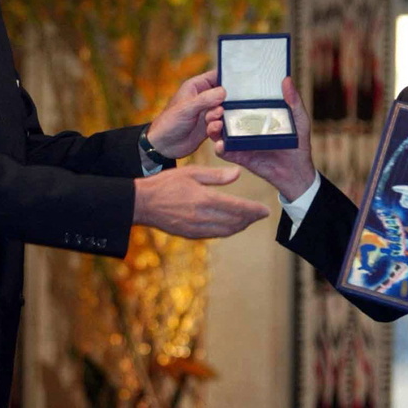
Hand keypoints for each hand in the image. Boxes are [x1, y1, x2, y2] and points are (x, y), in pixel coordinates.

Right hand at [133, 165, 269, 238]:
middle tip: (261, 215)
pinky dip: (226, 231)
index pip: (237, 207)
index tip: (266, 210)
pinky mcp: (189, 234)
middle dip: (250, 219)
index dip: (254, 210)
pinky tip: (230, 225)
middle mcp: (203, 217)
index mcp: (205, 200)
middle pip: (235, 222)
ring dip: (240, 226)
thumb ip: (216, 175)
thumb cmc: (165, 184)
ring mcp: (196, 228)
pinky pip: (214, 234)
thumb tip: (237, 173)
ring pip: (226, 231)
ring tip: (249, 220)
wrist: (142, 203)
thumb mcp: (191, 172)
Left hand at [147, 69, 223, 158]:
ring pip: (224, 110)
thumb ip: (205, 99)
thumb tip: (223, 92)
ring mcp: (208, 112)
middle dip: (227, 102)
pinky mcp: (211, 126)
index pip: (216, 76)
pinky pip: (222, 124)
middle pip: (225, 95)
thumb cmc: (170, 122)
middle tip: (222, 109)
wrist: (164, 146)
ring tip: (211, 122)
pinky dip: (219, 127)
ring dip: (221, 116)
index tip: (240, 84)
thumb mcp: (187, 108)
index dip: (228, 78)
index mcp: (197, 86)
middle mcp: (204, 98)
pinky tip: (212, 131)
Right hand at [206, 76, 316, 200]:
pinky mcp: (239, 156)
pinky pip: (224, 152)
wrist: (296, 171)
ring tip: (216, 124)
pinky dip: (219, 148)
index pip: (238, 101)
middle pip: (223, 115)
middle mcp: (245, 126)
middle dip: (214, 110)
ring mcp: (240, 141)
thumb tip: (287, 80)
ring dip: (213, 127)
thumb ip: (294, 102)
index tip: (221, 87)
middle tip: (217, 107)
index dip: (227, 95)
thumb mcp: (299, 120)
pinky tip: (221, 144)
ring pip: (219, 132)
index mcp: (256, 114)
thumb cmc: (299, 143)